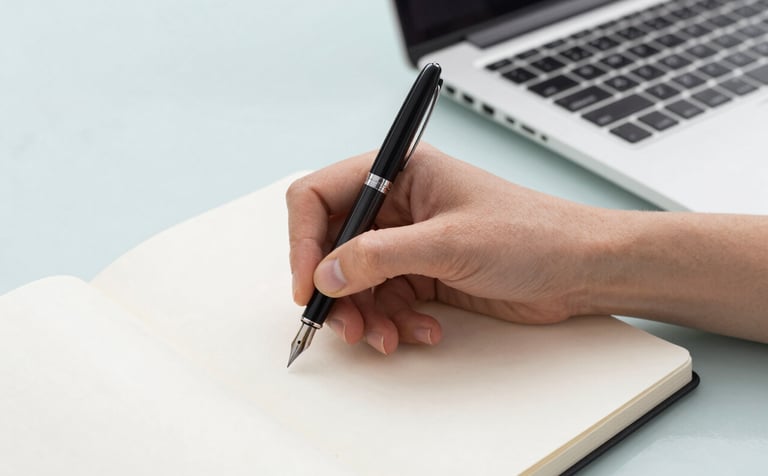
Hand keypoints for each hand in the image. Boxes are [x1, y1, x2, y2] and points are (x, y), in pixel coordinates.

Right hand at [286, 144, 605, 353]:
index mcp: (398, 172)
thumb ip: (380, 256)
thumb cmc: (531, 234)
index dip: (304, 241)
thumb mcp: (449, 243)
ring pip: (356, 281)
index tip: (308, 285)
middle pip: (333, 245)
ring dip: (365, 315)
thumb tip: (326, 273)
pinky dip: (394, 322)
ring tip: (387, 338)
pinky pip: (386, 301)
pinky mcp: (423, 272)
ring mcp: (408, 241)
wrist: (580, 269)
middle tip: (347, 326)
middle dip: (336, 290)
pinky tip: (422, 331)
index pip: (320, 196)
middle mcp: (397, 205)